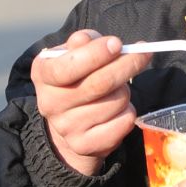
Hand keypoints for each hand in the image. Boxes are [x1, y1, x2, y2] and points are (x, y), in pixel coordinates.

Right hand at [32, 30, 151, 175]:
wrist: (68, 123)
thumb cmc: (76, 78)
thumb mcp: (73, 53)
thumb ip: (82, 42)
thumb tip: (88, 40)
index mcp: (43, 74)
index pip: (67, 67)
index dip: (95, 54)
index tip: (117, 44)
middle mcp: (49, 103)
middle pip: (99, 84)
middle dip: (127, 65)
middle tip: (142, 54)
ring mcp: (67, 128)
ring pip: (116, 102)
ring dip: (125, 90)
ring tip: (116, 89)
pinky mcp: (85, 146)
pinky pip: (123, 123)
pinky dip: (128, 111)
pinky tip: (117, 109)